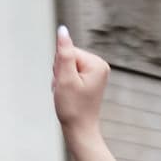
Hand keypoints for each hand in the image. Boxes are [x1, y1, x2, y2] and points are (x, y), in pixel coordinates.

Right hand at [52, 25, 109, 142]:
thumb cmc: (73, 108)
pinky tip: (69, 95)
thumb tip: (62, 30)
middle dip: (61, 73)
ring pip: (67, 66)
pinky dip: (65, 84)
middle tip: (66, 91)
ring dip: (61, 79)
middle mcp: (99, 66)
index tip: (66, 85)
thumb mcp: (65, 78)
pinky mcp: (90, 80)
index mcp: (97, 63)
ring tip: (67, 94)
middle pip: (68, 57)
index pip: (68, 51)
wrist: (79, 130)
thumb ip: (63, 52)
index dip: (60, 67)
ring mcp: (95, 73)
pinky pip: (71, 74)